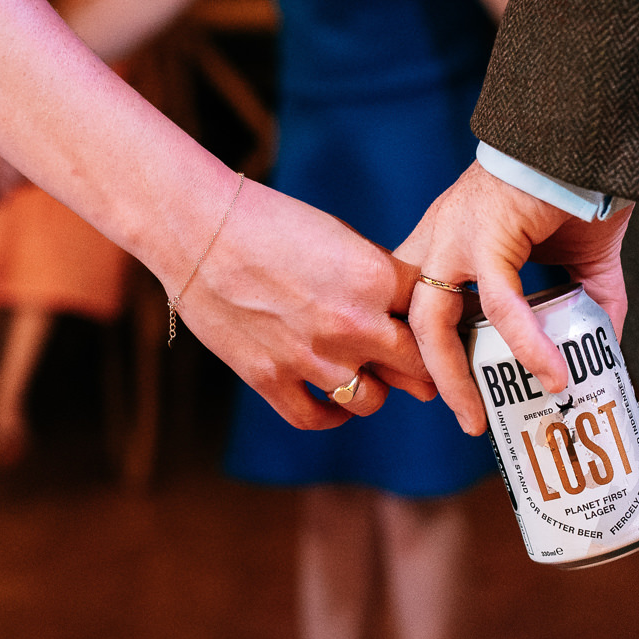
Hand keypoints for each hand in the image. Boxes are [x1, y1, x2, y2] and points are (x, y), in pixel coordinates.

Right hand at [174, 180, 436, 429]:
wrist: (196, 228)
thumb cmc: (269, 222)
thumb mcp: (341, 237)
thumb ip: (380, 279)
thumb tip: (409, 313)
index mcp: (376, 279)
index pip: (433, 315)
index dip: (440, 323)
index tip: (442, 330)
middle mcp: (353, 325)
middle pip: (418, 366)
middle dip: (424, 368)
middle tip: (424, 369)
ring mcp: (311, 358)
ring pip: (372, 400)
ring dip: (375, 389)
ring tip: (368, 375)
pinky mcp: (270, 379)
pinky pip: (317, 417)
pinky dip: (332, 415)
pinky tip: (335, 403)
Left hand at [395, 161, 630, 434]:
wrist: (591, 137)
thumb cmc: (579, 188)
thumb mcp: (578, 260)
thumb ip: (583, 306)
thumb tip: (601, 355)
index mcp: (449, 239)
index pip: (415, 300)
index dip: (421, 348)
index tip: (442, 389)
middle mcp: (441, 238)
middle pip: (411, 320)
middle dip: (428, 375)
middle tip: (462, 417)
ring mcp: (457, 236)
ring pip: (435, 320)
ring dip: (455, 375)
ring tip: (480, 416)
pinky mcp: (487, 235)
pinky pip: (500, 303)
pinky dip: (526, 343)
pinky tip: (553, 374)